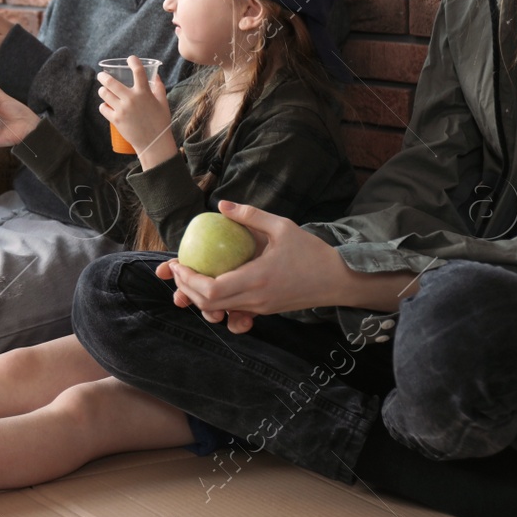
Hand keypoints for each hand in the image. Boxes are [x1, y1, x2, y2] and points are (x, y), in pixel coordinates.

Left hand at [98, 55, 176, 168]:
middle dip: (103, 77)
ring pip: (104, 94)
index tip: (130, 59)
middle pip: (111, 82)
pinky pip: (103, 108)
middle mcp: (131, 99)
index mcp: (144, 93)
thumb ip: (159, 87)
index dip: (133, 61)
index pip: (138, 71)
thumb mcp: (163, 102)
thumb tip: (155, 75)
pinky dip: (103, 105)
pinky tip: (106, 105)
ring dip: (102, 90)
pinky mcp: (116, 119)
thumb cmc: (160, 121)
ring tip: (103, 90)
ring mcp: (122, 109)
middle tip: (101, 75)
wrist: (154, 142)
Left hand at [155, 201, 353, 332]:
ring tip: (190, 278)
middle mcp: (256, 298)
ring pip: (219, 310)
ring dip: (199, 297)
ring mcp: (260, 308)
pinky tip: (212, 286)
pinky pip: (234, 311)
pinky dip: (218, 303)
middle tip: (177, 270)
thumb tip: (222, 205)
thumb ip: (250, 215)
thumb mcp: (282, 226)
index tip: (178, 265)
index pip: (212, 290)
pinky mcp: (265, 310)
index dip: (189, 280)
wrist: (339, 280)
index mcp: (258, 278)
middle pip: (209, 304)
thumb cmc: (312, 251)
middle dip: (187, 288)